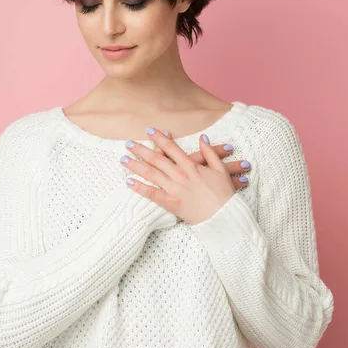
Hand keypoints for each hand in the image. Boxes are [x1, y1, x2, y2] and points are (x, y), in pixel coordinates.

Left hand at [120, 128, 242, 224]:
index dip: (160, 138)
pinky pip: (152, 194)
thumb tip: (202, 137)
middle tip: (128, 143)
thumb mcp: (221, 169)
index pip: (172, 148)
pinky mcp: (171, 203)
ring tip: (123, 159)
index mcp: (191, 166)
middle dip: (141, 150)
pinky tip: (129, 182)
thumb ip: (210, 152)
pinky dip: (140, 188)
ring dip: (136, 166)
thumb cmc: (224, 194)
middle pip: (157, 159)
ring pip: (151, 174)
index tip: (149, 131)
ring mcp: (175, 189)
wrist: (224, 216)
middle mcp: (180, 175)